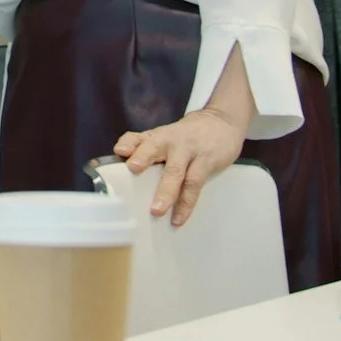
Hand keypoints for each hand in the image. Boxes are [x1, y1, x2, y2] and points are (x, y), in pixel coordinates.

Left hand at [115, 107, 246, 227]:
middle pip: (154, 146)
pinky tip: (179, 217)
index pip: (136, 137)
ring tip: (156, 210)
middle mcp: (169, 140)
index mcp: (155, 137)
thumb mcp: (165, 139)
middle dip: (143, 157)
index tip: (119, 151)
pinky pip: (194, 184)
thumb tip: (125, 178)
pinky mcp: (206, 161)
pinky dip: (186, 203)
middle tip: (133, 168)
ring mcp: (188, 150)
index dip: (128, 143)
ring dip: (166, 191)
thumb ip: (145, 153)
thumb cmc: (187, 137)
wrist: (221, 123)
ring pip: (176, 171)